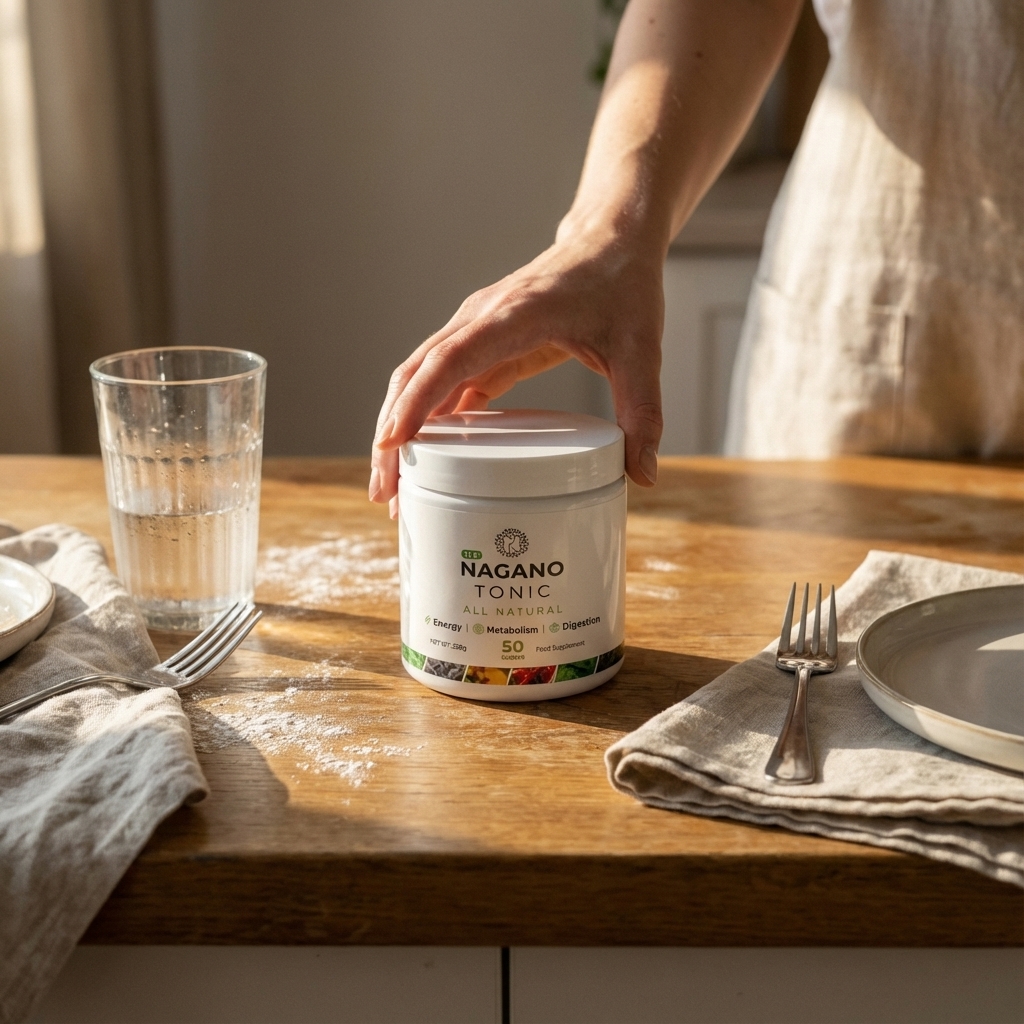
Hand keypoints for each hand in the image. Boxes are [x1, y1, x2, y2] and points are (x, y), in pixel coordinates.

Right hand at [368, 229, 664, 515]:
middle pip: (416, 376)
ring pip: (419, 378)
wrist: (610, 240)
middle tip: (388, 493)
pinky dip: (427, 418)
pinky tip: (426, 457)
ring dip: (401, 428)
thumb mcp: (640, 349)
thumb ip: (642, 411)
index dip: (418, 403)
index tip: (394, 443)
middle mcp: (481, 319)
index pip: (449, 361)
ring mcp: (475, 329)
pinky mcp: (482, 342)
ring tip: (394, 486)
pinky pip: (442, 381)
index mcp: (514, 316)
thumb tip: (643, 475)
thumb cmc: (622, 285)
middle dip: (394, 434)